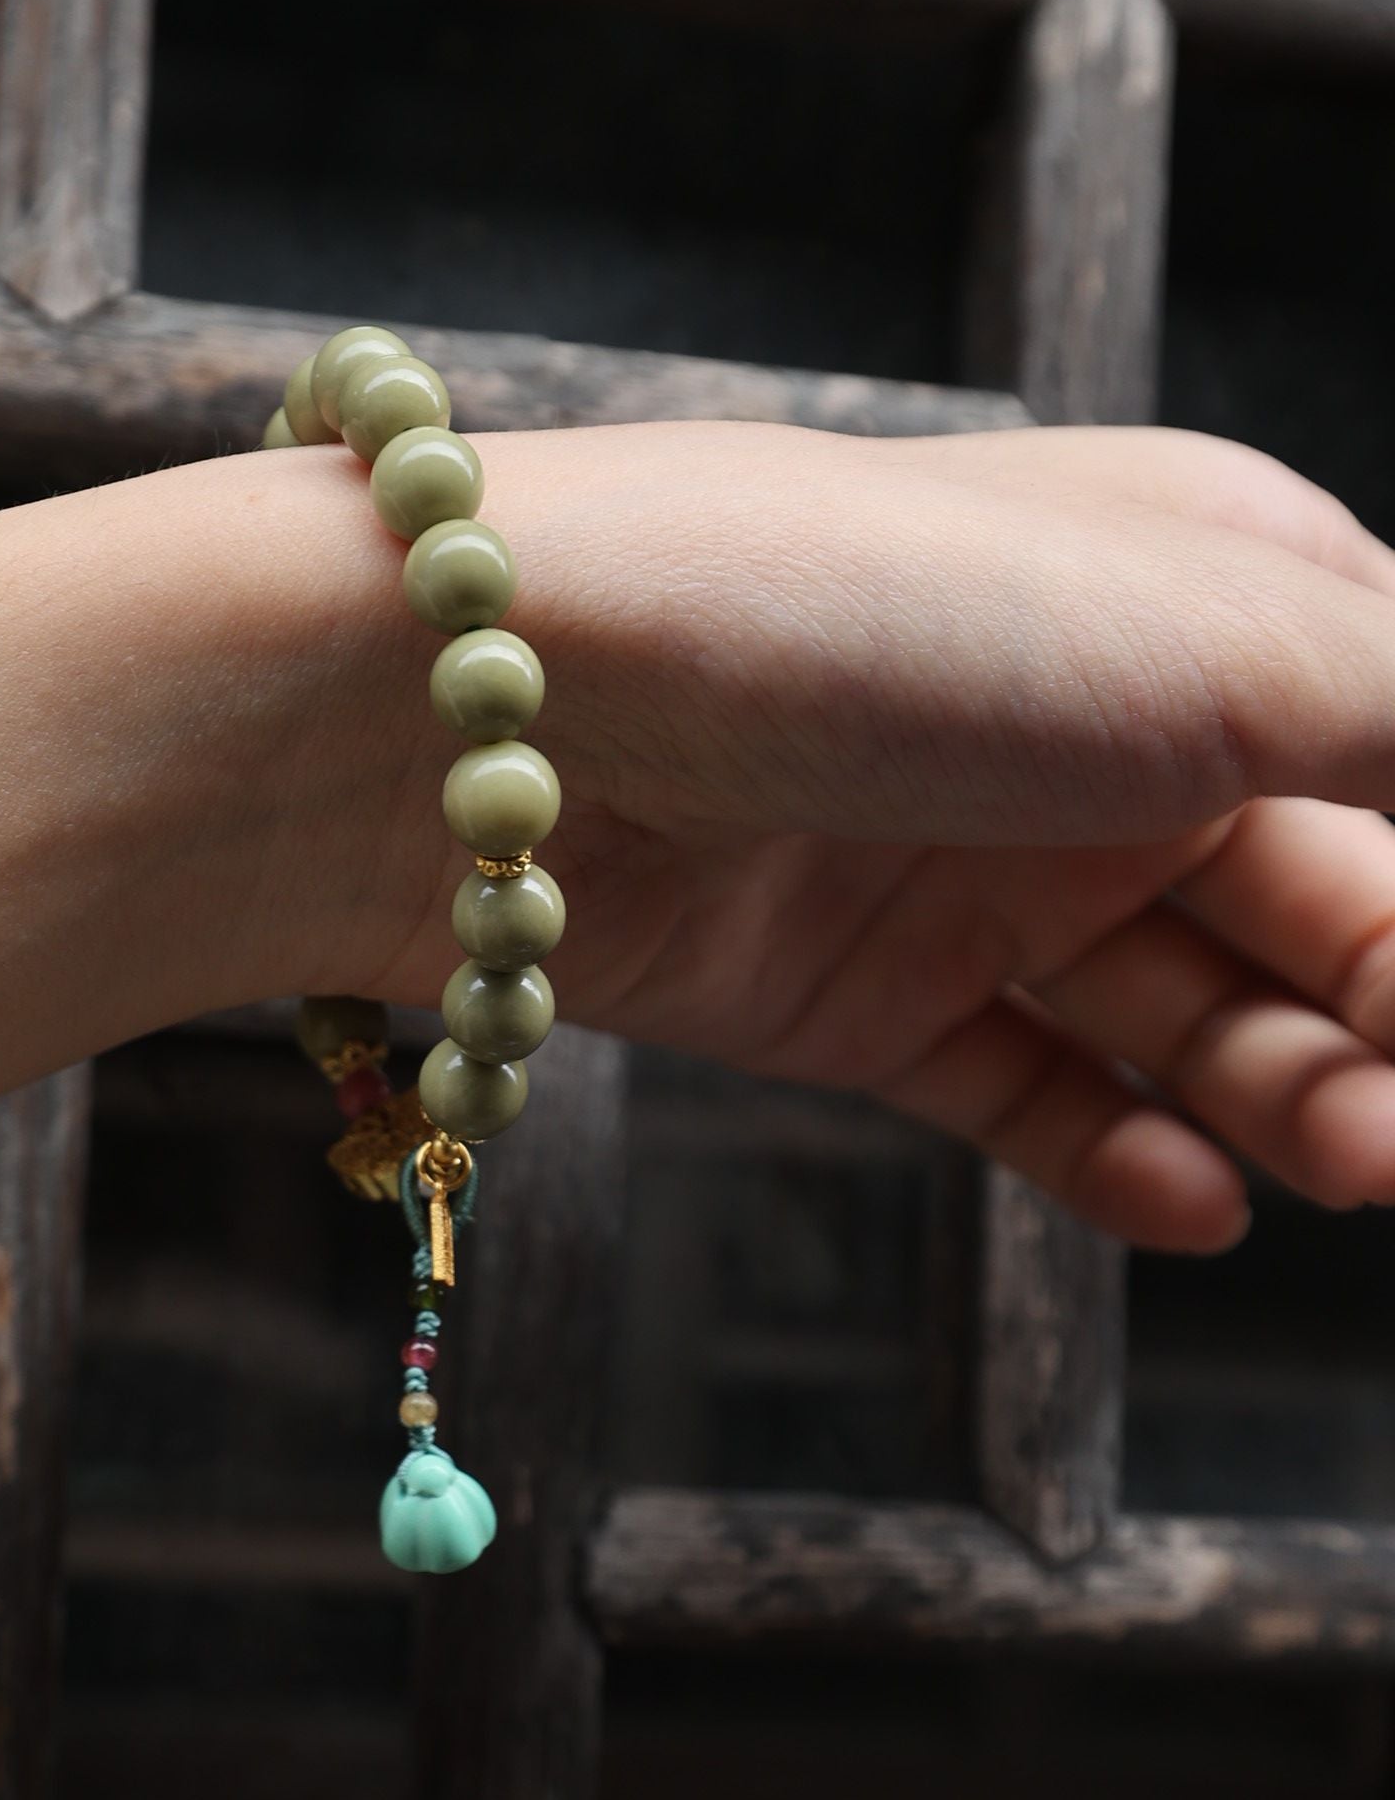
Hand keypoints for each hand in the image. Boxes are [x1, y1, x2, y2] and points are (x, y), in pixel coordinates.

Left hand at [0, 414, 1394, 1237]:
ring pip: (1184, 1014)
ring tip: (1345, 1165)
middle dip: (1387, 1017)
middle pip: (1317, 903)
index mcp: (1208, 589)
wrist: (494, 709)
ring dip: (1284, 1094)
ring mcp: (968, 863)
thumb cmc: (866, 609)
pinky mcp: (849, 992)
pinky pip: (1024, 1092)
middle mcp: (1099, 724)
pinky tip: (1202, 1211)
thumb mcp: (1215, 631)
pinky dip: (1118, 1157)